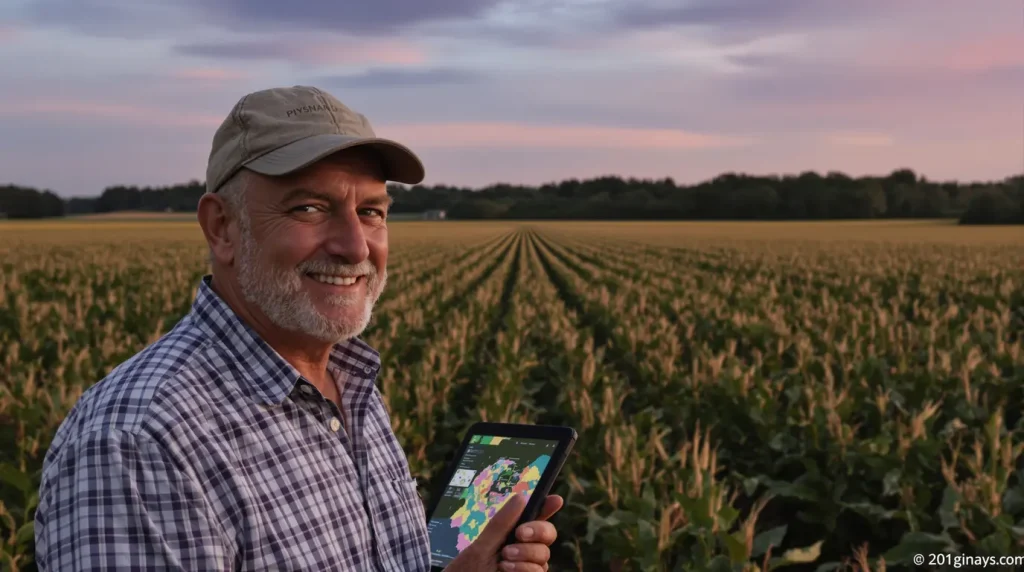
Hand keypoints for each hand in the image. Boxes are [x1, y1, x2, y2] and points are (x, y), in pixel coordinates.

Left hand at [445, 493, 562, 571]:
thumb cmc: (470, 569)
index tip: (556, 499)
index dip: (548, 506)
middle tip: (519, 534)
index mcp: (513, 532)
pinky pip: (539, 571)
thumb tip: (521, 497)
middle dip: (537, 530)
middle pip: (548, 532)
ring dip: (525, 554)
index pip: (535, 516)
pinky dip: (524, 568)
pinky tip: (507, 569)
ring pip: (544, 553)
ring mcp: (529, 565)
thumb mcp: (482, 546)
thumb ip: (501, 524)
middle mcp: (525, 547)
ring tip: (503, 560)